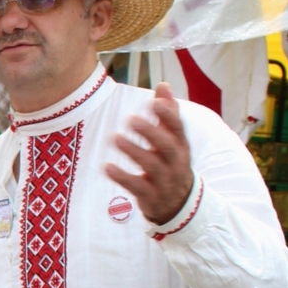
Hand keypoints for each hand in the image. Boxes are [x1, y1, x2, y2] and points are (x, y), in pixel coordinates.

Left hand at [104, 82, 194, 224]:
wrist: (179, 203)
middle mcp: (176, 162)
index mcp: (181, 145)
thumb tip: (163, 84)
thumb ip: (167, 113)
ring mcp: (164, 180)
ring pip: (152, 166)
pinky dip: (122, 176)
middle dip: (151, 132)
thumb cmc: (171, 162)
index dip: (168, 115)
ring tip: (115, 137)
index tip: (154, 102)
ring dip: (134, 151)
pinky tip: (107, 166)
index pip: (178, 128)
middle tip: (130, 119)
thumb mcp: (173, 139)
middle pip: (168, 146)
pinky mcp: (151, 196)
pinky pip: (137, 186)